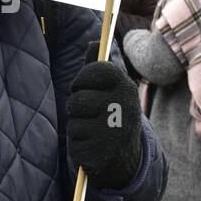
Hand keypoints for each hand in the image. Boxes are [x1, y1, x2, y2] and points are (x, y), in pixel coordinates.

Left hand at [67, 56, 142, 189]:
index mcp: (125, 87)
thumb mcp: (110, 91)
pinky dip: (79, 147)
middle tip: (92, 116)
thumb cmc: (111, 115)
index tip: (84, 87)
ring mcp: (114, 131)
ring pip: (73, 123)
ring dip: (77, 128)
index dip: (82, 79)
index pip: (93, 70)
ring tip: (95, 132)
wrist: (127, 157)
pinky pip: (74, 143)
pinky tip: (94, 148)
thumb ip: (98, 67)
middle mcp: (124, 107)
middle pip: (75, 99)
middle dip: (76, 109)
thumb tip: (94, 43)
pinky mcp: (103, 153)